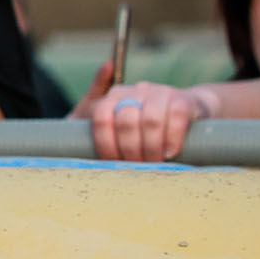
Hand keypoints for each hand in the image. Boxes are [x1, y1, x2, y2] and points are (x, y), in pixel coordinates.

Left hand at [85, 80, 213, 161]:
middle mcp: (135, 91)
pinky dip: (171, 139)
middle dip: (130, 151)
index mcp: (114, 96)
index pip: (101, 118)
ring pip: (150, 121)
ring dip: (151, 148)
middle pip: (126, 122)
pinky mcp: (184, 99)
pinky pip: (176, 117)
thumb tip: (69, 119)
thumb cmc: (146, 124)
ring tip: (155, 164)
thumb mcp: (118, 122)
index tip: (114, 164)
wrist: (190, 109)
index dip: (106, 145)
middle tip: (138, 167)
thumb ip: (96, 125)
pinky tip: (170, 153)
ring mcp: (160, 92)